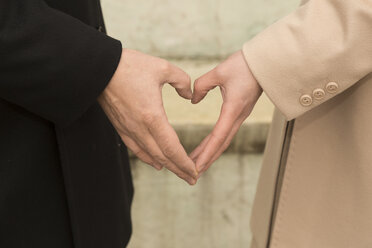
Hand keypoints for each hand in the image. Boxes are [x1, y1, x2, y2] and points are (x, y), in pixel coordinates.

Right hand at [98, 49, 197, 184]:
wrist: (98, 68)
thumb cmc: (130, 66)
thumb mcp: (162, 68)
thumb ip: (182, 81)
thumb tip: (189, 95)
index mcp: (152, 116)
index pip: (172, 148)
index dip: (184, 162)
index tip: (195, 172)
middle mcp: (140, 128)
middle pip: (162, 157)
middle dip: (179, 170)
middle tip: (192, 179)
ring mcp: (128, 129)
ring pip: (150, 155)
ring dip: (166, 166)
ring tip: (178, 173)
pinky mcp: (120, 127)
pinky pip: (136, 148)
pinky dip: (148, 158)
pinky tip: (156, 163)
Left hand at [190, 50, 262, 173]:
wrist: (267, 62)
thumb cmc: (245, 64)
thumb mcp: (219, 71)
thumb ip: (202, 85)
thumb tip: (193, 100)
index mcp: (233, 109)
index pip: (218, 136)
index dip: (206, 153)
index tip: (195, 166)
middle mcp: (238, 117)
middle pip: (220, 144)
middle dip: (206, 160)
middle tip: (192, 174)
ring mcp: (240, 116)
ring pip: (223, 141)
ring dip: (210, 154)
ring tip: (196, 165)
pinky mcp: (239, 113)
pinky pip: (225, 132)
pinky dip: (215, 143)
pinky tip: (206, 148)